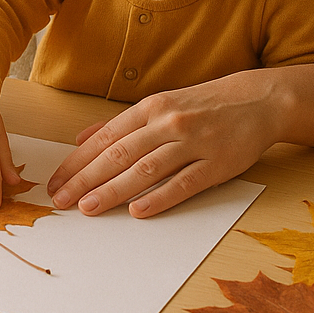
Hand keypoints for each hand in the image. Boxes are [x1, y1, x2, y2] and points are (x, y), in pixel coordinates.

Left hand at [46, 72, 281, 217]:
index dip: (78, 161)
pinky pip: (183, 183)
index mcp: (150, 107)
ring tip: (88, 208)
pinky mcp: (216, 164)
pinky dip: (159, 198)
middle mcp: (167, 123)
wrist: (257, 101)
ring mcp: (192, 143)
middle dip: (86, 179)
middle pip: (119, 154)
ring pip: (145, 170)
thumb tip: (81, 138)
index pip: (106, 137)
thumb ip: (121, 123)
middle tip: (61, 200)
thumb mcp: (160, 104)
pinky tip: (138, 211)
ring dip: (114, 190)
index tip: (56, 180)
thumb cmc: (203, 105)